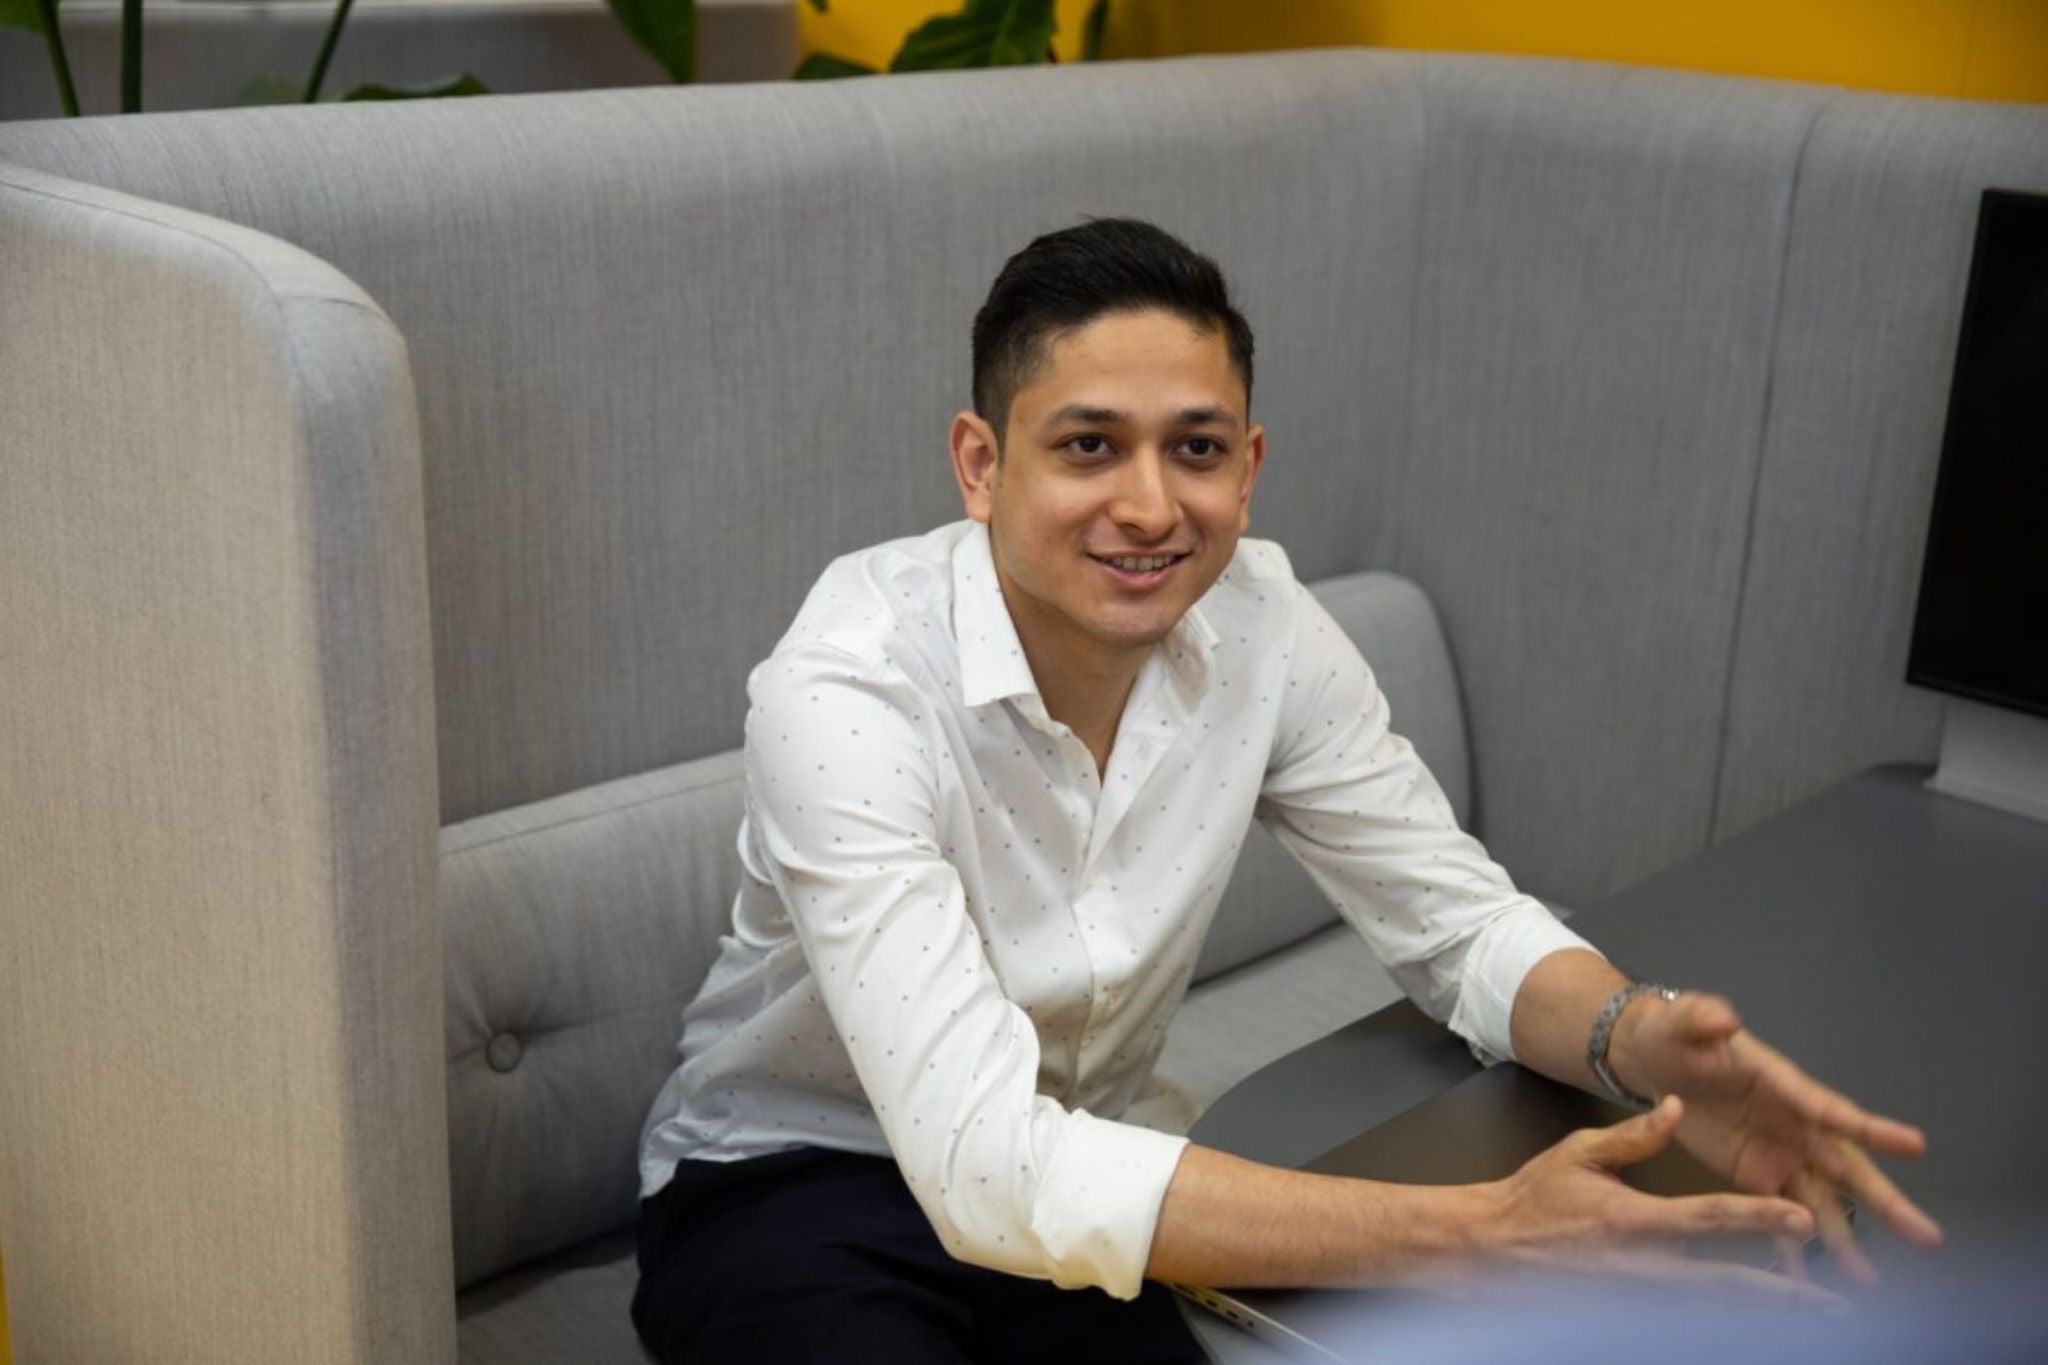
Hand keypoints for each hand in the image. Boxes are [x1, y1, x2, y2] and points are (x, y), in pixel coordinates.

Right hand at [1474, 1096, 1832, 1302]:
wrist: (1488, 1247)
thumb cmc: (1533, 1199)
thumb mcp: (1579, 1153)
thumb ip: (1634, 1135)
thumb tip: (1676, 1110)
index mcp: (1634, 1221)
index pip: (1711, 1220)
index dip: (1760, 1217)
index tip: (1802, 1217)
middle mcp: (1641, 1266)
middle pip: (1726, 1284)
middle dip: (1782, 1293)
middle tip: (1831, 1300)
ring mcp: (1634, 1296)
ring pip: (1710, 1308)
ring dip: (1760, 1313)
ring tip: (1808, 1317)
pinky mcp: (1625, 1311)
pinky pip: (1683, 1317)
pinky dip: (1719, 1319)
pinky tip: (1748, 1321)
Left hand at [1608, 992, 1944, 1283]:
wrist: (1652, 1058)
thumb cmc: (1677, 1032)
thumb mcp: (1686, 1020)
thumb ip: (1705, 1019)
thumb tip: (1724, 1017)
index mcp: (1786, 1086)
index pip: (1833, 1110)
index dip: (1871, 1128)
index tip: (1915, 1145)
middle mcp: (1795, 1125)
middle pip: (1847, 1167)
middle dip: (1885, 1202)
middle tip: (1927, 1236)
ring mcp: (1779, 1153)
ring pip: (1821, 1201)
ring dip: (1843, 1238)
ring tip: (1868, 1280)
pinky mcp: (1754, 1174)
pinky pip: (1779, 1215)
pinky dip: (1791, 1247)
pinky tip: (1804, 1284)